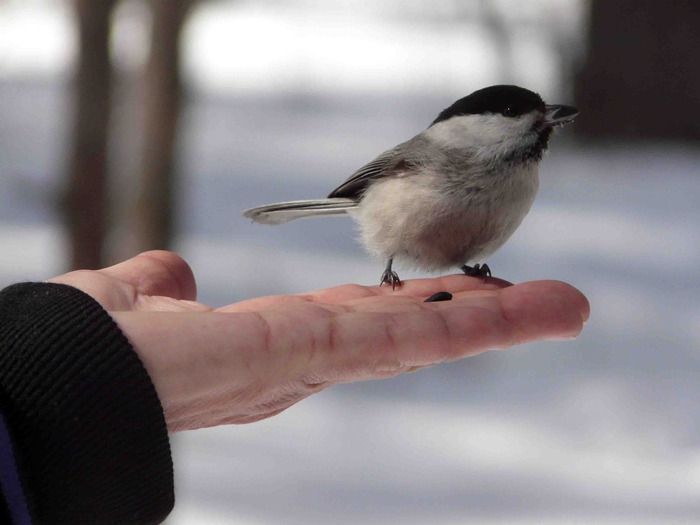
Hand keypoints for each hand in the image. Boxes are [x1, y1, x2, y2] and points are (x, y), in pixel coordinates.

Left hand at [49, 251, 588, 431]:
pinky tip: (515, 314)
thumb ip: (159, 289)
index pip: (366, 319)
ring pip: (424, 337)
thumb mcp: (135, 305)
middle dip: (479, 316)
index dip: (415, 305)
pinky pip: (401, 337)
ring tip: (561, 308)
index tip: (456, 291)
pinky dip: (460, 325)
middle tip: (546, 304)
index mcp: (278, 340)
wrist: (66, 381)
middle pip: (412, 330)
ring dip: (494, 321)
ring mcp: (320, 359)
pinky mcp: (316, 352)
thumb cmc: (92, 351)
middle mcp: (312, 357)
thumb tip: (169, 275)